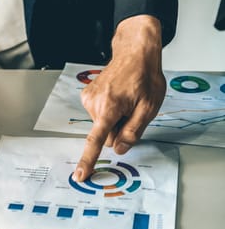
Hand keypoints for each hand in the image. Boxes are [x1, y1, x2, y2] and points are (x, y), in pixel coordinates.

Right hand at [72, 15, 165, 181]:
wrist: (134, 53)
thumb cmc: (144, 77)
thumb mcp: (149, 107)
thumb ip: (133, 131)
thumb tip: (119, 148)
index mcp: (109, 108)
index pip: (96, 140)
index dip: (88, 160)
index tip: (80, 175)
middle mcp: (94, 103)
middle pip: (104, 134)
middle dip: (117, 130)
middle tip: (131, 112)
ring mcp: (88, 98)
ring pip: (101, 125)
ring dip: (114, 119)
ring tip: (125, 101)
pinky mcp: (86, 95)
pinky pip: (97, 114)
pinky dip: (108, 111)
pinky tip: (117, 98)